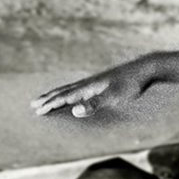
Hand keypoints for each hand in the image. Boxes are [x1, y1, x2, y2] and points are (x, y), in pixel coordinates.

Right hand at [30, 57, 153, 117]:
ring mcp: (95, 82)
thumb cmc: (130, 85)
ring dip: (57, 94)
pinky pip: (79, 88)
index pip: (65, 97)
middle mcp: (88, 83)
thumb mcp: (114, 97)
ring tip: (48, 98)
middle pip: (63, 91)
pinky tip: (73, 94)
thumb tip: (74, 110)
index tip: (37, 109)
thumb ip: (94, 104)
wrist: (144, 69)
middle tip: (34, 104)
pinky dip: (69, 92)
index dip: (51, 104)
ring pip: (70, 88)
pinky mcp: (102, 82)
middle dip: (48, 98)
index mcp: (88, 88)